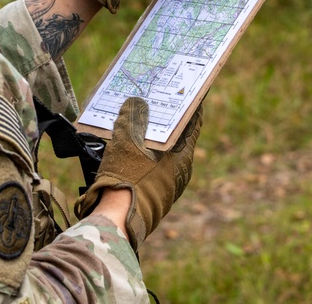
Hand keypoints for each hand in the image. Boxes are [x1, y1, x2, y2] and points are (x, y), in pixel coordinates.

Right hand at [74, 97, 202, 250]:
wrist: (118, 220)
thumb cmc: (126, 178)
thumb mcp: (126, 141)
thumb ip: (132, 118)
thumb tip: (135, 102)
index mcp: (182, 156)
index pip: (194, 122)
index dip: (192, 104)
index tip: (189, 90)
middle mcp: (182, 171)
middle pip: (179, 137)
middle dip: (170, 119)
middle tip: (158, 100)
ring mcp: (170, 185)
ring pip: (166, 153)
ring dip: (156, 138)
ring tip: (139, 122)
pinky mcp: (156, 195)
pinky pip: (156, 167)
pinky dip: (148, 155)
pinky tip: (130, 149)